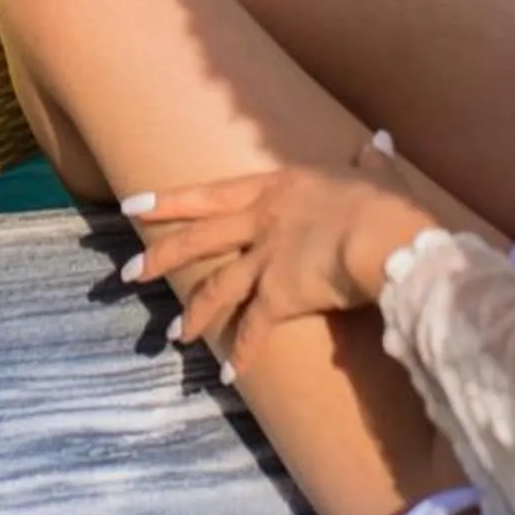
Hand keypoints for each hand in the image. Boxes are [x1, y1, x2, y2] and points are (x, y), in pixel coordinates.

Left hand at [120, 132, 439, 379]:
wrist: (388, 239)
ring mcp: (265, 259)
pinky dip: (241, 354)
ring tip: (172, 336)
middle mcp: (261, 221)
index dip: (169, 202)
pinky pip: (254, 330)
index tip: (133, 207)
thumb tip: (379, 140)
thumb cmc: (386, 205)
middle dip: (160, 257)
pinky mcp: (278, 296)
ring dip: (192, 314)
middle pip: (198, 240)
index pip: (210, 194)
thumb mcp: (376, 176)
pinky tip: (227, 374)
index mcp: (278, 187)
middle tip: (127, 274)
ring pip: (216, 288)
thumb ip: (372, 162)